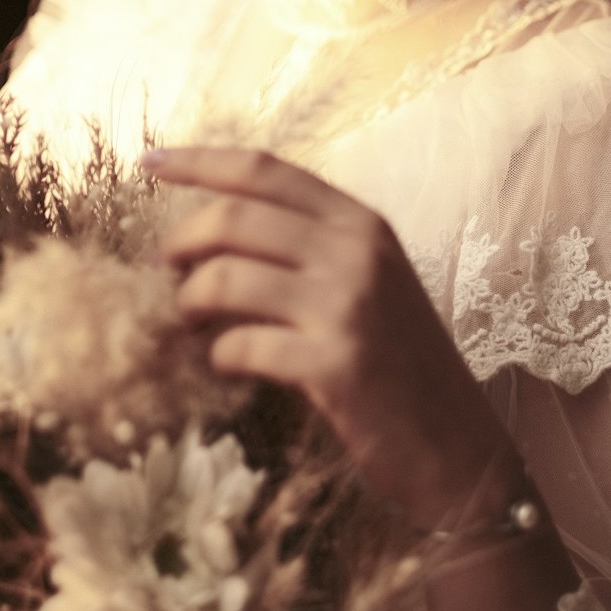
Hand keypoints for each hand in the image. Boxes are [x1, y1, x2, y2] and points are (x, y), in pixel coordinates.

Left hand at [146, 146, 519, 529]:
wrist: (460, 450)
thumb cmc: (403, 366)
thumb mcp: (370, 284)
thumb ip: (309, 249)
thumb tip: (214, 236)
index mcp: (362, 223)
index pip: (265, 170)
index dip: (200, 160)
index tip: (150, 161)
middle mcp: (357, 252)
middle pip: (233, 217)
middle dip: (181, 241)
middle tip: (164, 270)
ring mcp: (347, 306)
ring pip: (225, 279)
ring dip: (190, 302)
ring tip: (191, 321)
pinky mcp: (334, 365)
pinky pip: (240, 345)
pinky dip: (218, 356)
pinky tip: (225, 366)